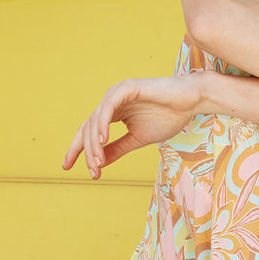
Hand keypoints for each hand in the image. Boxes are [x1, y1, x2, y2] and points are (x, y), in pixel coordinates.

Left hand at [62, 76, 203, 178]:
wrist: (191, 101)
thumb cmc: (169, 117)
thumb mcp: (138, 139)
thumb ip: (117, 149)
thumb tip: (98, 164)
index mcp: (113, 112)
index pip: (88, 131)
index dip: (77, 149)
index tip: (67, 166)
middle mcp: (111, 101)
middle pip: (88, 128)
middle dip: (86, 151)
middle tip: (93, 171)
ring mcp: (117, 93)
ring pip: (95, 120)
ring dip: (94, 144)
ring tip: (97, 162)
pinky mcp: (126, 88)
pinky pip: (108, 108)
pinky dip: (103, 125)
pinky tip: (102, 140)